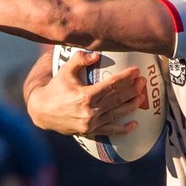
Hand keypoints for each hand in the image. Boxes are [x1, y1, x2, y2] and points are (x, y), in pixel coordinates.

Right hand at [24, 49, 143, 135]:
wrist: (42, 111)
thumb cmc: (55, 88)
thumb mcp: (65, 71)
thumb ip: (79, 59)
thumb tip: (96, 54)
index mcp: (85, 96)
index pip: (111, 85)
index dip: (125, 77)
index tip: (136, 70)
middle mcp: (90, 111)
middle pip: (117, 99)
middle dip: (132, 89)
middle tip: (143, 81)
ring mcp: (91, 123)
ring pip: (117, 114)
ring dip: (132, 105)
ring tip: (142, 96)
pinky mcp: (90, 131)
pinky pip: (110, 131)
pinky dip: (123, 129)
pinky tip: (134, 125)